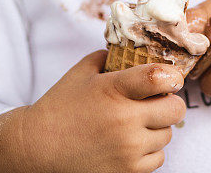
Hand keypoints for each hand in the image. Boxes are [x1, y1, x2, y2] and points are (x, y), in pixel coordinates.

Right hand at [0, 50, 185, 172]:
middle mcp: (124, 120)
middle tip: (160, 100)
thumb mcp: (82, 71)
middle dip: (171, 102)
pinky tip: (134, 142)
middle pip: (174, 109)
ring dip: (158, 127)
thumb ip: (109, 57)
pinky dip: (150, 150)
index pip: (159, 78)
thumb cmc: (60, 106)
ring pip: (167, 135)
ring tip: (140, 122)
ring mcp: (126, 150)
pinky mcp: (125, 172)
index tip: (172, 77)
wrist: (36, 149)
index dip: (173, 76)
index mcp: (114, 90)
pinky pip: (157, 160)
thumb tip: (132, 50)